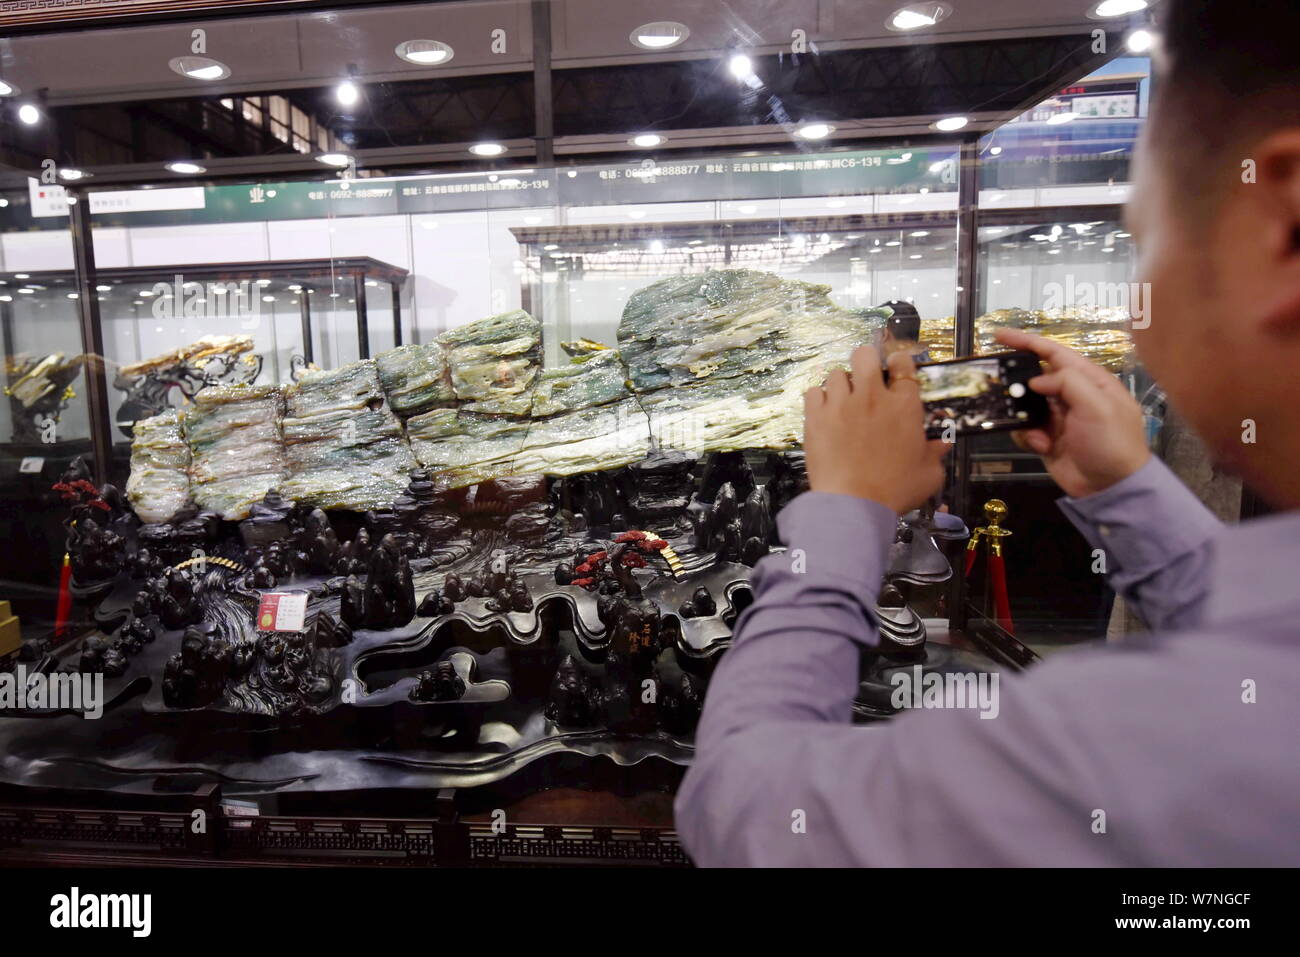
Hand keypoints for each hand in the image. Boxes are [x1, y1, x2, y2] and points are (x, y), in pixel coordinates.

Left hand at [804, 346, 948, 513]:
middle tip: (865, 377)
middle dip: (865, 361)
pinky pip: (813, 391)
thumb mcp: (928, 474)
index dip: (898, 363)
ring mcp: (841, 404)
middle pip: (864, 355)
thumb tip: (942, 445)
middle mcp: (872, 397)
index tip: (895, 370)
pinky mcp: (815, 417)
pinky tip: (824, 411)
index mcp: (904, 405)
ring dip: (841, 383)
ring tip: (843, 400)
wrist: (854, 504)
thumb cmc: (895, 490)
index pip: (902, 365)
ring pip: (836, 373)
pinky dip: (818, 398)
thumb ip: (935, 454)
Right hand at [994, 328, 1149, 497]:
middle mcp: (1073, 396)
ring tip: (1032, 428)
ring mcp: (1059, 418)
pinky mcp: (1048, 439)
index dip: (1028, 342)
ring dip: (1024, 416)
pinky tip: (1042, 447)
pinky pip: (1026, 429)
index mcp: (1090, 381)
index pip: (1055, 353)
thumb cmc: (1111, 442)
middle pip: (1037, 378)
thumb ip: (1068, 383)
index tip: (1000, 336)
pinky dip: (1029, 437)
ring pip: (1027, 405)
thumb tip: (1036, 380)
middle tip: (1000, 386)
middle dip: (1018, 383)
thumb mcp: (1097, 406)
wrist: (1111, 487)